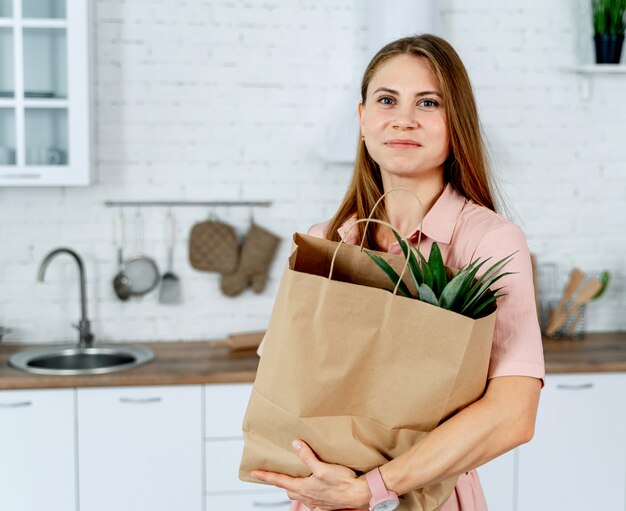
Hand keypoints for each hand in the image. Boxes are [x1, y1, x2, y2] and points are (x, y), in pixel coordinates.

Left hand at [251, 439, 370, 510]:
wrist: (359, 494)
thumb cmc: (342, 482)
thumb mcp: (322, 467)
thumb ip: (307, 456)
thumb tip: (294, 444)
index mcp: (304, 488)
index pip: (279, 481)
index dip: (266, 476)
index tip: (253, 473)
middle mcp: (307, 497)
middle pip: (288, 490)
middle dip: (281, 483)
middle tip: (277, 474)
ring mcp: (316, 503)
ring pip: (299, 497)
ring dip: (295, 489)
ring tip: (296, 480)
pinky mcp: (325, 505)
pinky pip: (312, 502)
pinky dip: (309, 496)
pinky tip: (314, 490)